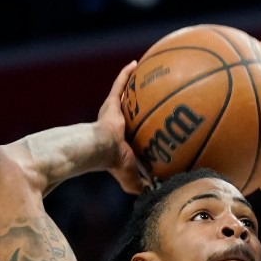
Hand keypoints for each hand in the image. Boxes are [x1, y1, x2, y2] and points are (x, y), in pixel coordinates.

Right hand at [97, 60, 149, 194]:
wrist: (99, 149)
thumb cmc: (113, 163)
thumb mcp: (132, 178)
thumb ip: (144, 187)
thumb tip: (159, 198)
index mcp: (125, 140)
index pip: (139, 133)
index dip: (148, 129)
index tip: (161, 126)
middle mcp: (120, 124)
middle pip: (135, 111)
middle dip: (144, 104)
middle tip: (161, 97)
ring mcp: (115, 112)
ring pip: (128, 95)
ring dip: (136, 84)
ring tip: (151, 73)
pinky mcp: (110, 103)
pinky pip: (119, 84)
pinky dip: (126, 74)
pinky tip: (136, 63)